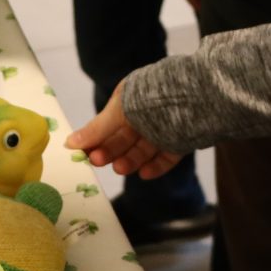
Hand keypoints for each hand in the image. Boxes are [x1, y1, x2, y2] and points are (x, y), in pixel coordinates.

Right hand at [68, 92, 183, 180]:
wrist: (201, 96)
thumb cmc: (155, 97)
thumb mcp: (121, 110)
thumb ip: (98, 129)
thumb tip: (69, 143)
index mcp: (130, 98)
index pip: (108, 122)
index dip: (96, 138)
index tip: (82, 153)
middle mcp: (147, 113)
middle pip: (125, 137)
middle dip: (111, 150)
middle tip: (97, 162)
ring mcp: (165, 127)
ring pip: (144, 148)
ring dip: (130, 160)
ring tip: (120, 168)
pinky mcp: (183, 140)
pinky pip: (166, 156)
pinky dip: (155, 166)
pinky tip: (144, 174)